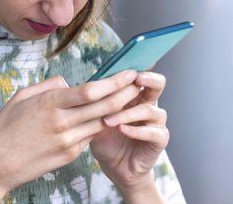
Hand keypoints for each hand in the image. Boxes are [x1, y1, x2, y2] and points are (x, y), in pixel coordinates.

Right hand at [0, 70, 141, 202]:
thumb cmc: (4, 128)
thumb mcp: (21, 97)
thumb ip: (48, 87)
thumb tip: (68, 84)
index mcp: (50, 104)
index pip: (91, 91)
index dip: (114, 81)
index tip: (129, 72)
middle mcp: (62, 123)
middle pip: (105, 106)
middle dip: (126, 93)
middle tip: (140, 82)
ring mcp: (68, 141)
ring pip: (103, 123)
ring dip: (120, 110)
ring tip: (132, 98)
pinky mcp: (69, 155)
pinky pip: (91, 136)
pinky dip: (100, 125)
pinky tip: (109, 117)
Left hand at [89, 70, 169, 192]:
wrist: (115, 166)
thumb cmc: (105, 138)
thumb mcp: (96, 117)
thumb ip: (94, 101)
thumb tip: (73, 84)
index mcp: (134, 97)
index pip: (141, 76)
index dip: (136, 68)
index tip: (126, 66)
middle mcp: (148, 106)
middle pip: (158, 85)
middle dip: (149, 79)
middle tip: (137, 79)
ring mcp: (156, 123)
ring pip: (151, 110)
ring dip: (128, 113)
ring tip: (108, 120)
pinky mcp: (159, 140)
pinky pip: (154, 132)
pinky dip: (137, 130)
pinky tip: (122, 130)